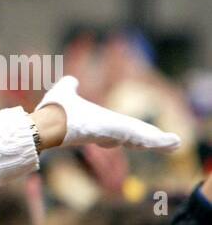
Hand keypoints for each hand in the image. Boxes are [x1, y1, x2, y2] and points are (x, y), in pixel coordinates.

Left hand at [36, 75, 179, 151]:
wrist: (46, 123)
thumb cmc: (54, 111)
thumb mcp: (65, 92)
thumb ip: (70, 86)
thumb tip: (72, 80)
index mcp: (99, 123)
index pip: (121, 129)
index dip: (133, 134)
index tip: (145, 139)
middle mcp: (108, 132)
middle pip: (135, 137)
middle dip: (152, 140)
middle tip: (172, 144)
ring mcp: (113, 134)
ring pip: (141, 138)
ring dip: (159, 141)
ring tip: (176, 144)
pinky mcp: (118, 133)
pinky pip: (142, 138)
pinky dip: (157, 140)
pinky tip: (173, 142)